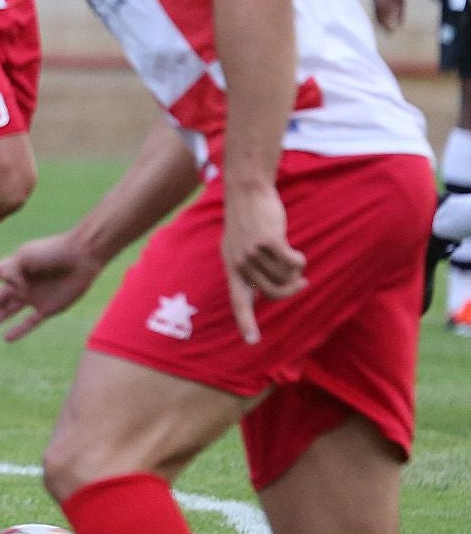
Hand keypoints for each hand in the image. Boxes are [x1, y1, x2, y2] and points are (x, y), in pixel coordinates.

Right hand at [0, 232, 104, 341]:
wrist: (83, 256)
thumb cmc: (53, 251)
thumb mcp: (26, 256)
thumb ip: (13, 273)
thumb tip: (10, 289)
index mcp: (10, 268)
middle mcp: (18, 284)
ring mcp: (32, 296)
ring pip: (7, 312)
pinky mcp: (48, 308)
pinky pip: (29, 322)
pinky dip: (18, 330)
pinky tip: (6, 338)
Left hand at [221, 180, 306, 343]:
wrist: (247, 191)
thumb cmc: (248, 219)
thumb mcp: (238, 245)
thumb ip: (247, 268)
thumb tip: (263, 293)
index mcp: (231, 266)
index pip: (237, 300)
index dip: (245, 321)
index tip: (252, 342)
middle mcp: (240, 262)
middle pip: (273, 292)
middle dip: (291, 289)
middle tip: (301, 282)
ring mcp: (253, 252)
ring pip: (286, 276)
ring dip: (295, 270)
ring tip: (292, 258)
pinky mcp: (268, 241)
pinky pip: (293, 263)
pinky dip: (300, 260)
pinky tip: (296, 253)